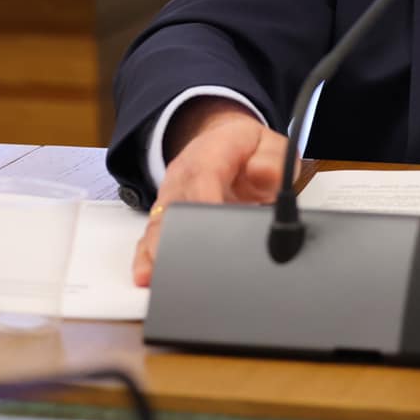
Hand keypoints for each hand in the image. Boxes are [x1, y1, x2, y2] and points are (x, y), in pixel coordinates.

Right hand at [131, 97, 285, 286]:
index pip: (203, 177)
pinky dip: (146, 256)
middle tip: (196, 270)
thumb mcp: (270, 147)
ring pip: (158, 225)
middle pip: (174, 207)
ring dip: (159, 252)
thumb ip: (272, 162)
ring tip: (163, 278)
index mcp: (210, 155)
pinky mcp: (164, 216)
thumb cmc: (246, 150)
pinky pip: (150, 236)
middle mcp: (182, 177)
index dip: (204, 202)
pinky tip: (146, 275)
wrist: (222, 141)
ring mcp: (169, 197)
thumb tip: (264, 174)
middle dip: (180, 240)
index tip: (213, 232)